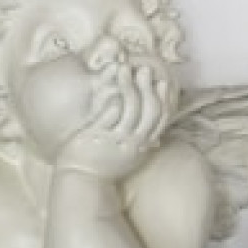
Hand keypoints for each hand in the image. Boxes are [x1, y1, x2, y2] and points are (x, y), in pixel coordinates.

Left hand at [55, 63, 168, 180]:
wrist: (82, 179)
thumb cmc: (104, 165)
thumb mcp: (128, 155)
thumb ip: (139, 140)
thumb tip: (150, 127)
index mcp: (142, 147)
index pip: (160, 120)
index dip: (164, 99)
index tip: (162, 82)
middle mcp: (132, 143)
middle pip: (149, 111)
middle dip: (148, 87)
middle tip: (144, 69)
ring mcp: (114, 139)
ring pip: (130, 109)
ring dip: (129, 86)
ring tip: (124, 68)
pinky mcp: (97, 137)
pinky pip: (108, 115)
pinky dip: (112, 99)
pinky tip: (111, 86)